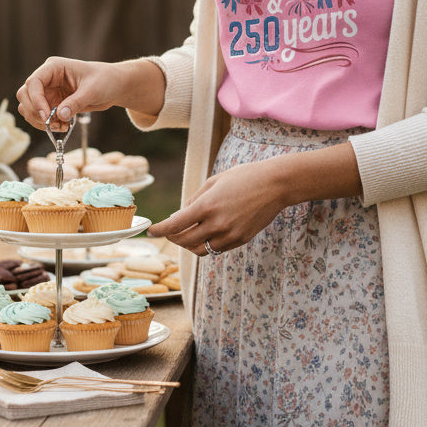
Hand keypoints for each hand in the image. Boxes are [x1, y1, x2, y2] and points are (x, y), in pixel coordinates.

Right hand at [16, 58, 122, 130]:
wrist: (114, 86)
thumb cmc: (105, 80)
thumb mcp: (93, 90)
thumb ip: (76, 102)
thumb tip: (59, 115)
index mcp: (54, 68)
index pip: (34, 82)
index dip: (36, 100)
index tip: (46, 115)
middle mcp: (47, 79)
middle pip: (25, 95)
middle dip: (35, 112)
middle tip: (51, 123)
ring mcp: (48, 92)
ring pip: (28, 108)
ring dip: (39, 121)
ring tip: (60, 126)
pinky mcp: (51, 104)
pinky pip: (39, 117)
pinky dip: (46, 125)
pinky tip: (63, 126)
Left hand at [147, 160, 287, 255]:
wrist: (275, 184)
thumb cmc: (244, 177)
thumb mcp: (214, 181)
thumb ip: (195, 199)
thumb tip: (180, 214)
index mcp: (207, 206)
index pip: (175, 225)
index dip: (159, 229)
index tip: (150, 230)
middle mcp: (217, 224)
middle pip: (184, 241)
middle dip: (172, 237)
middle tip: (169, 231)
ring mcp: (230, 235)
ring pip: (200, 250)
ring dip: (189, 244)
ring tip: (187, 233)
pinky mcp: (240, 240)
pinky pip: (217, 248)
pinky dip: (207, 243)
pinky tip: (207, 232)